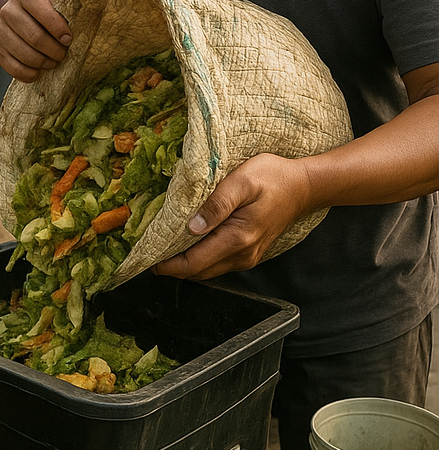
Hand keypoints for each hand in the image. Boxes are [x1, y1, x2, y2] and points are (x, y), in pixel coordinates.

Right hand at [0, 0, 70, 81]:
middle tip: (64, 53)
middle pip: (33, 36)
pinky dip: (28, 73)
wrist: (39, 19)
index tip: (68, 38)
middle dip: (53, 49)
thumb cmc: (57, 8)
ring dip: (43, 62)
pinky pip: (11, 67)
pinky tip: (39, 72)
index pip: (39, 8)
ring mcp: (0, 31)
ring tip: (54, 62)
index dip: (56, 26)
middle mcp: (8, 10)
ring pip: (23, 53)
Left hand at [153, 153, 314, 280]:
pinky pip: (218, 262)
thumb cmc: (273, 178)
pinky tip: (188, 242)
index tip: (146, 257)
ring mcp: (247, 256)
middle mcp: (243, 254)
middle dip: (172, 265)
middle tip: (149, 250)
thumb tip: (192, 226)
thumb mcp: (241, 181)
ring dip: (185, 262)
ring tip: (164, 245)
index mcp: (237, 238)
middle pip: (198, 272)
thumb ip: (216, 204)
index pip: (194, 264)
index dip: (167, 265)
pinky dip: (200, 257)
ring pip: (208, 270)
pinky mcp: (249, 252)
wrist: (304, 186)